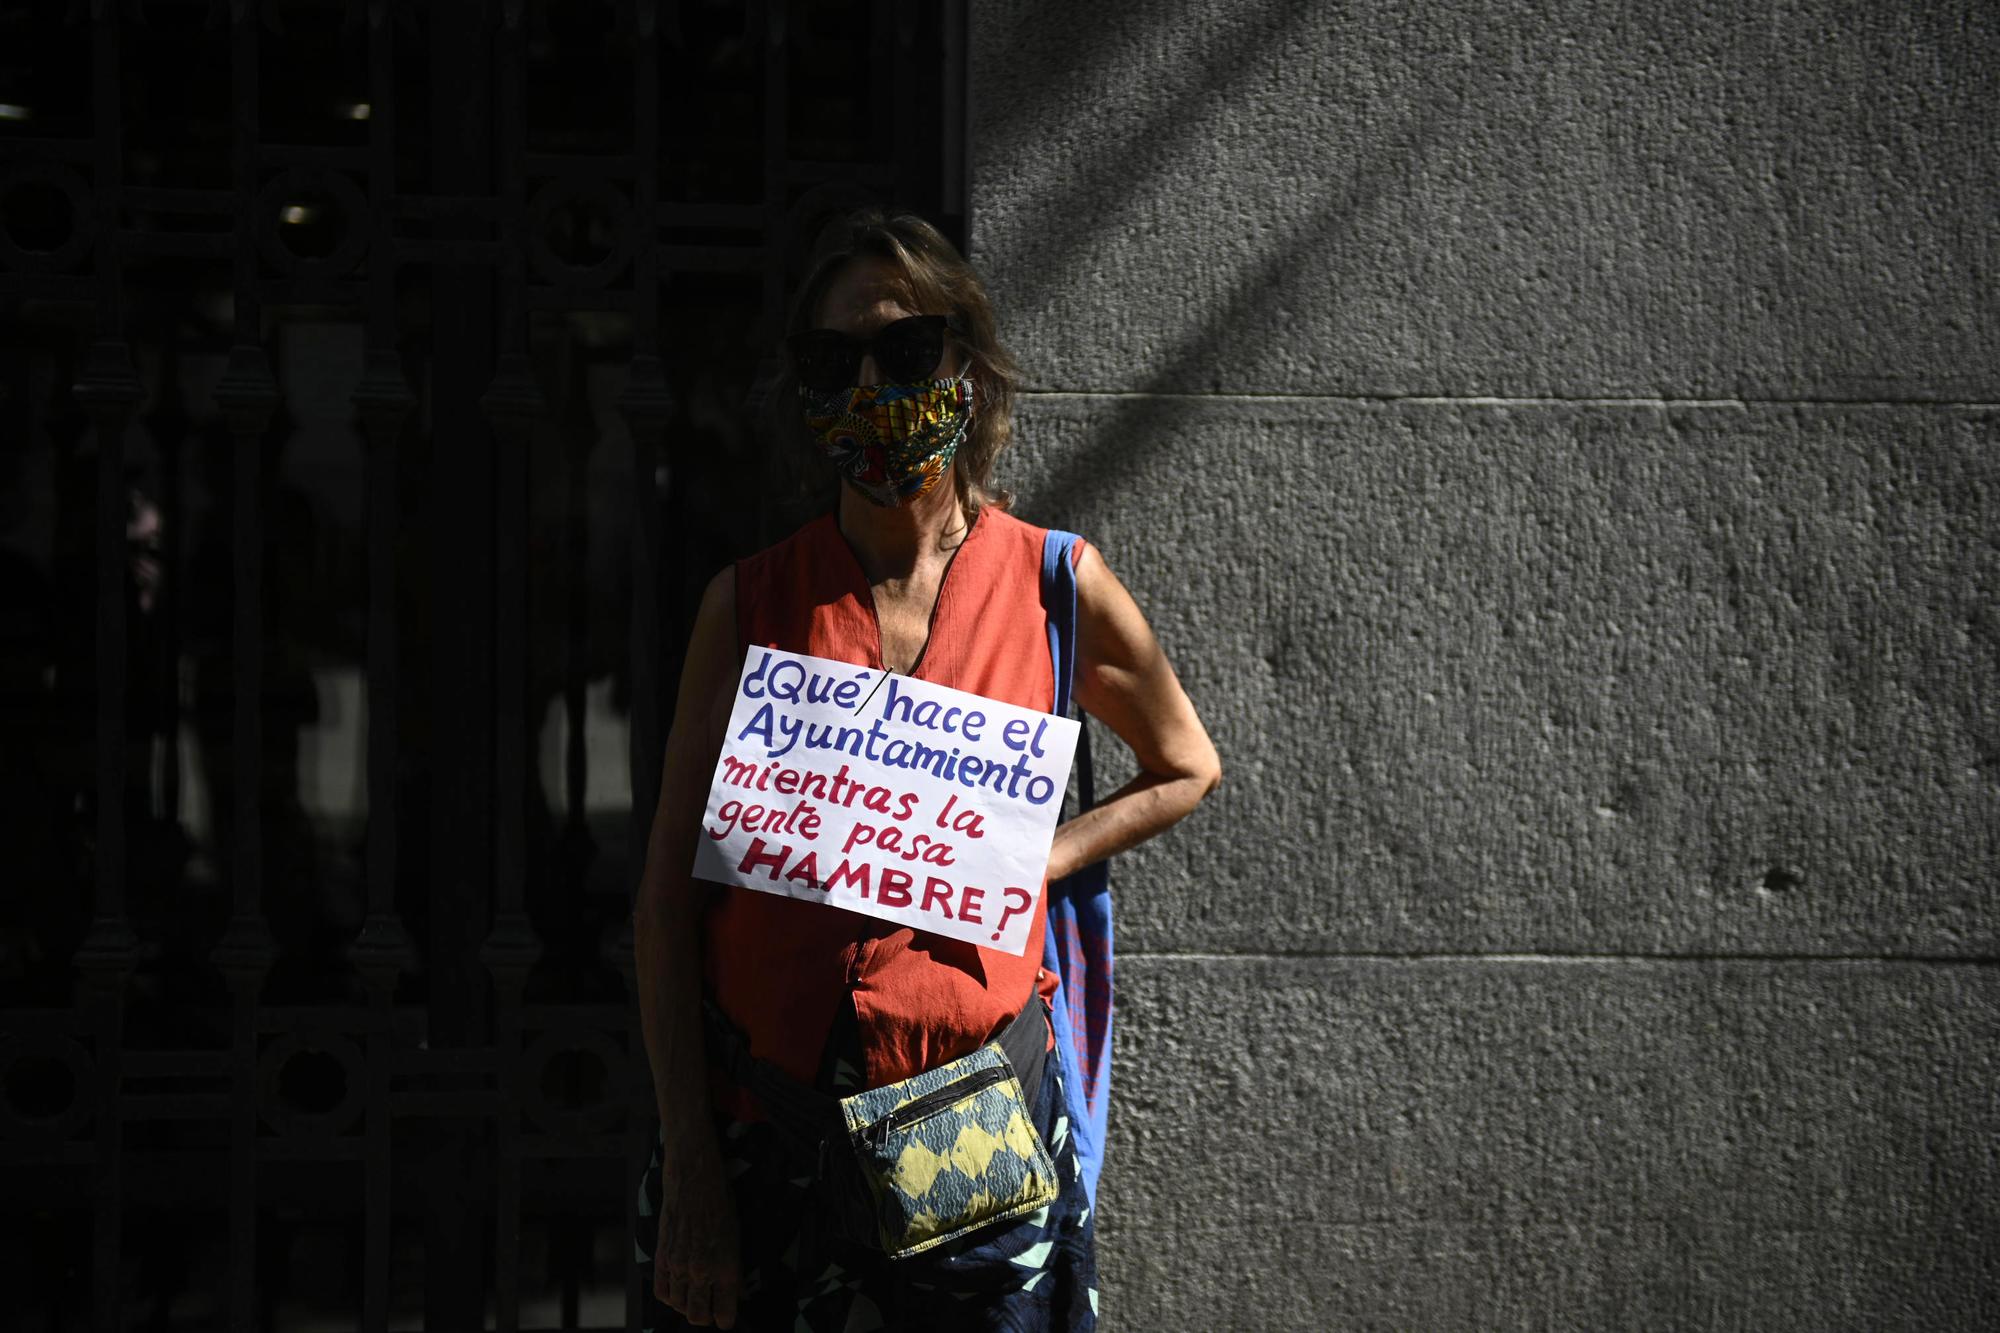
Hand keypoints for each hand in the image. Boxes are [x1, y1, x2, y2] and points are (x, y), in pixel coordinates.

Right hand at [654, 1138, 740, 1327]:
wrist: (695, 1181)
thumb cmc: (720, 1204)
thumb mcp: (737, 1237)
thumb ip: (735, 1269)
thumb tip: (737, 1291)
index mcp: (725, 1268)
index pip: (724, 1313)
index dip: (726, 1320)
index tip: (726, 1319)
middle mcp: (701, 1272)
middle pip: (698, 1316)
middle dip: (705, 1318)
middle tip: (710, 1311)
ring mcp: (679, 1266)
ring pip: (678, 1306)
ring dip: (686, 1306)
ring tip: (693, 1298)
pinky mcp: (662, 1258)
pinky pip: (661, 1291)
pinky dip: (669, 1296)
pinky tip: (677, 1290)